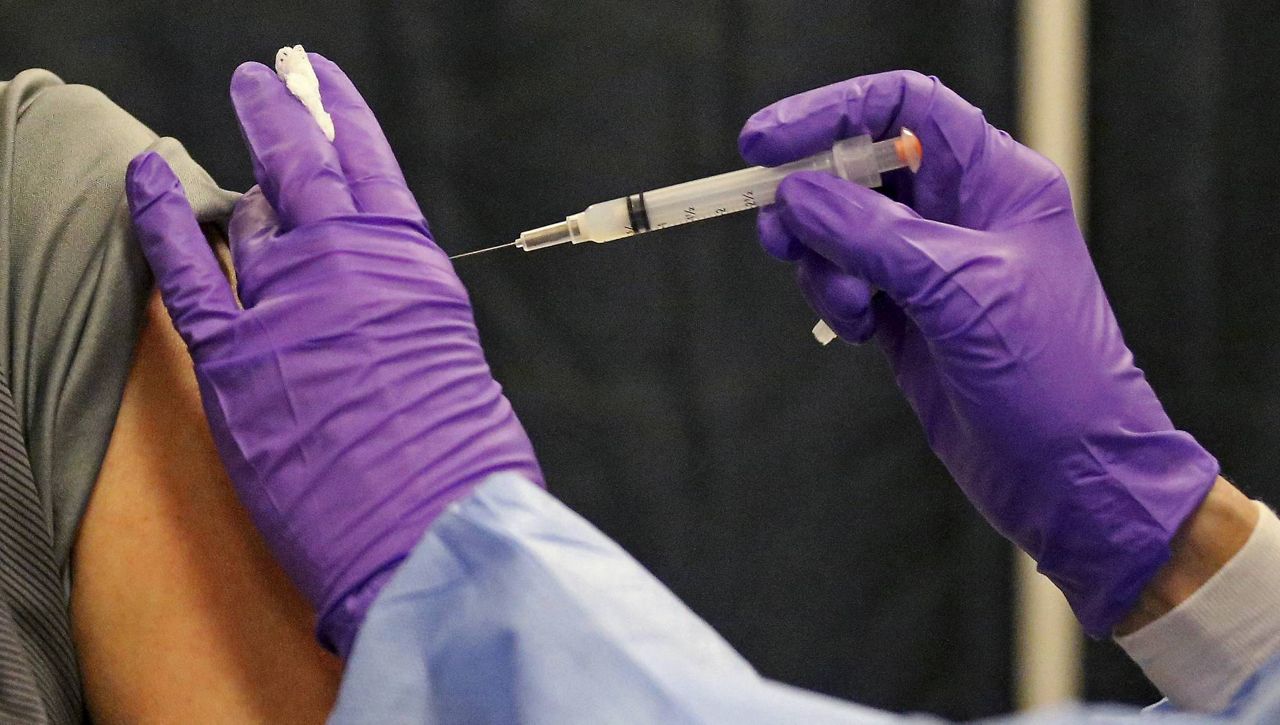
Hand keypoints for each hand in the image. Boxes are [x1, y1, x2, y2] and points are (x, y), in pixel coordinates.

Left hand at [125, 54, 541, 655]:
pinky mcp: (235, 358)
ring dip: (247, 183)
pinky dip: (159, 218)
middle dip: (282, 112)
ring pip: (252, 216)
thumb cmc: (464, 465)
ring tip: (243, 150)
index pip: (370, 164)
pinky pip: (185, 269)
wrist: (430, 532)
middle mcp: (349, 264)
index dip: (339, 113)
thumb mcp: (456, 364)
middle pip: (305, 165)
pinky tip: (143, 177)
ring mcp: (287, 303)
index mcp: (414, 265)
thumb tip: (372, 308)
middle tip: (266, 79)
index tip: (319, 79)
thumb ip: (407, 318)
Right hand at [740, 70, 1218, 636]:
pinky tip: (858, 332)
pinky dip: (833, 297)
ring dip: (822, 259)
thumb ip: (873, 234)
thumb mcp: (959, 291)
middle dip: (811, 195)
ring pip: (842, 229)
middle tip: (776, 230)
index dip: (833, 111)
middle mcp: (963, 214)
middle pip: (861, 167)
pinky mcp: (909, 317)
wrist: (1073, 480)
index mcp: (997, 182)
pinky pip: (845, 281)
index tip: (766, 141)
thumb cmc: (1049, 378)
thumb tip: (797, 192)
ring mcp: (932, 268)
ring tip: (848, 306)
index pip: (906, 107)